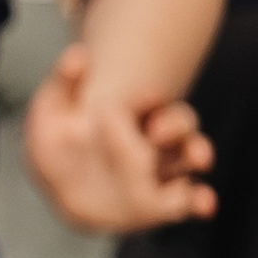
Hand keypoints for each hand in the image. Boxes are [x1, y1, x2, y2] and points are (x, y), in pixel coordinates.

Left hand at [21, 44, 215, 234]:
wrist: (61, 182)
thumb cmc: (59, 139)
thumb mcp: (53, 107)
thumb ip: (65, 80)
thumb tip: (78, 54)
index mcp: (132, 111)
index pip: (149, 99)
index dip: (149, 98)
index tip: (146, 96)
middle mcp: (155, 136)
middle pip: (178, 123)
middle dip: (175, 124)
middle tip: (159, 132)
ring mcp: (163, 166)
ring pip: (189, 155)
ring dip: (196, 154)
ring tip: (199, 158)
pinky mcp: (165, 198)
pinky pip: (189, 197)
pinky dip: (201, 199)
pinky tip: (204, 204)